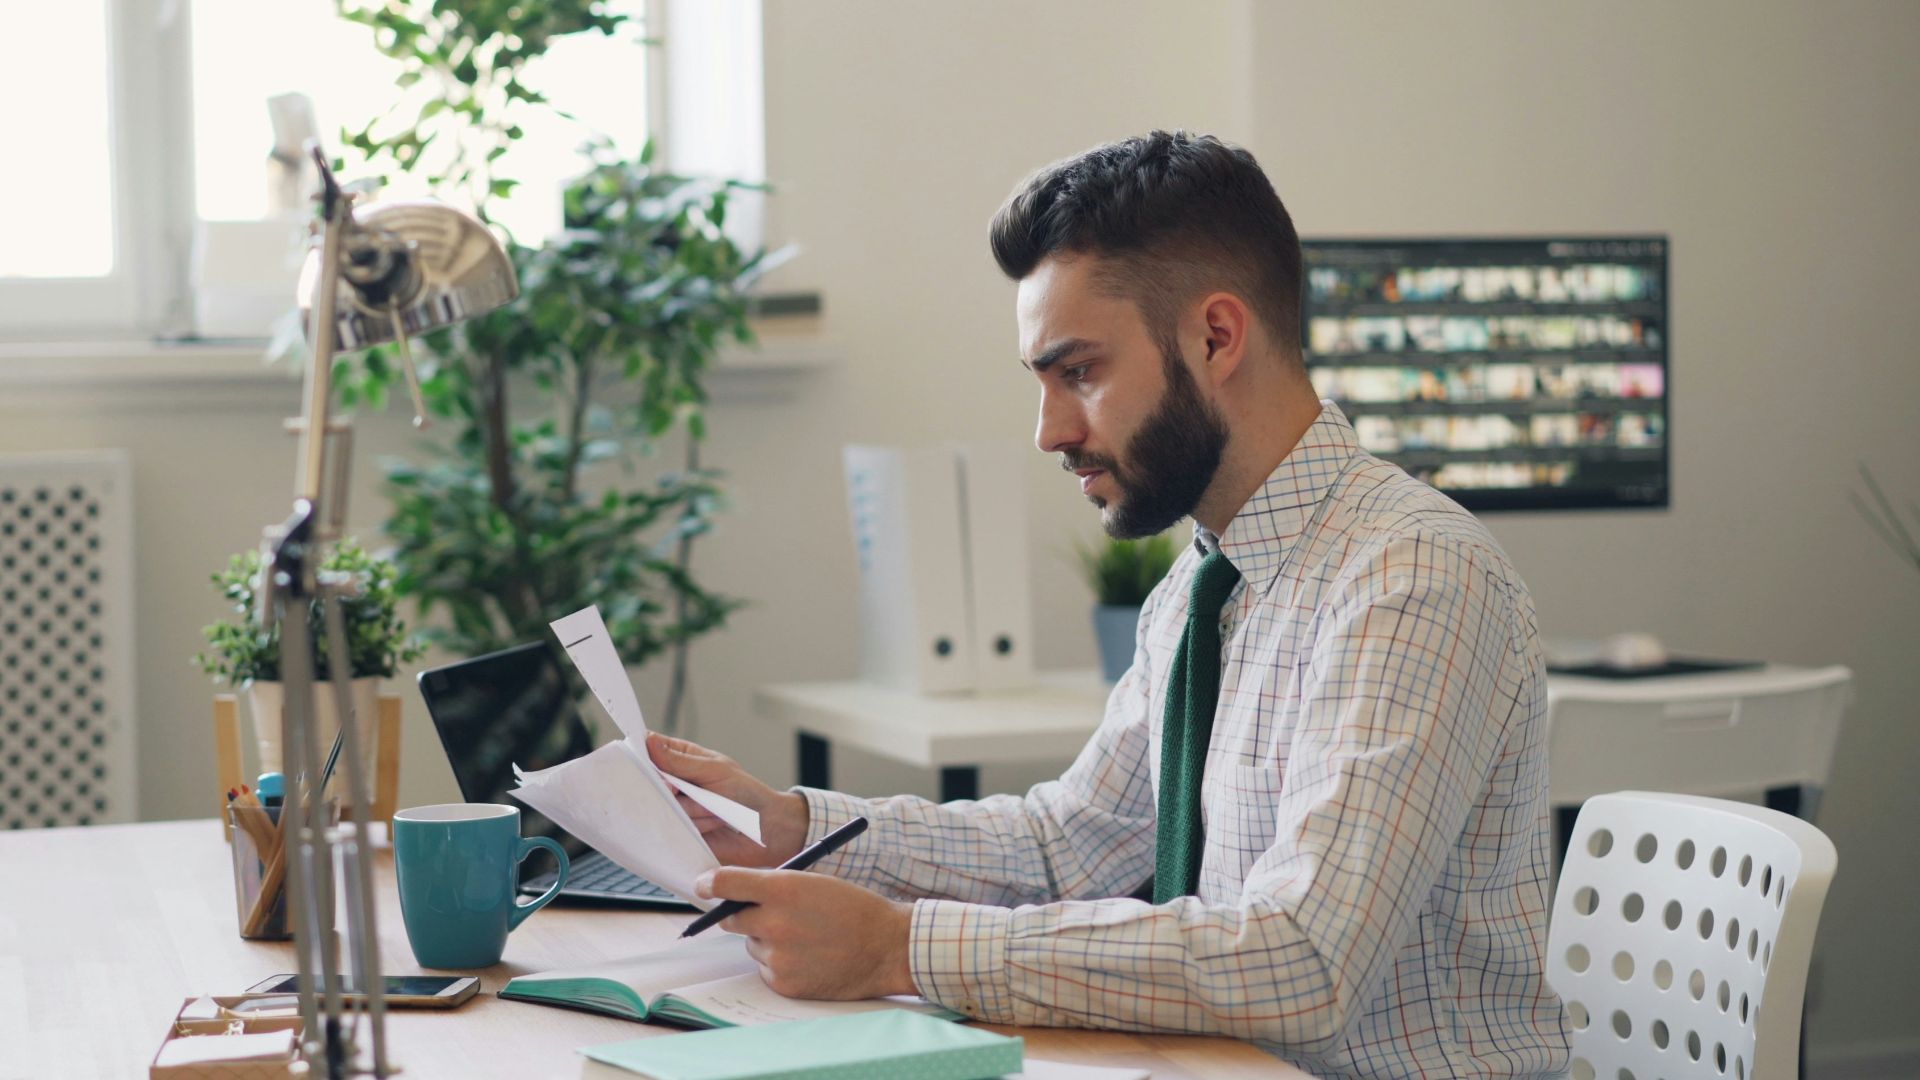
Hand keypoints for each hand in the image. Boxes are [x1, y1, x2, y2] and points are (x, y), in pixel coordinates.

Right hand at [646, 731, 809, 866]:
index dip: (642, 754)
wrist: (766, 830)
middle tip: (689, 791)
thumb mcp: (715, 770)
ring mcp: (675, 809)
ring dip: (693, 810)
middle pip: (649, 782)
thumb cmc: (746, 793)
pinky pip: (671, 830)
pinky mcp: (678, 833)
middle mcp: (674, 784)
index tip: (644, 760)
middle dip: (672, 789)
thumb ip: (681, 761)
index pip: (650, 749)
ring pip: (663, 807)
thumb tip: (650, 742)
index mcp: (682, 759)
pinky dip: (695, 827)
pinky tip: (713, 825)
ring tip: (715, 810)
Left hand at [696, 867, 915, 999]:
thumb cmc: (854, 909)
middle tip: (766, 913)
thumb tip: (736, 893)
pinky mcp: (783, 983)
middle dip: (742, 914)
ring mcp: (778, 956)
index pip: (726, 883)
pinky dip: (781, 963)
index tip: (703, 885)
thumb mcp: (814, 882)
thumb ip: (774, 885)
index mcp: (784, 889)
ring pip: (753, 945)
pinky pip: (766, 969)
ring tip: (806, 937)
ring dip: (768, 940)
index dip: (709, 883)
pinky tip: (809, 957)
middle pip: (731, 918)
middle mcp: (774, 923)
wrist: (887, 947)